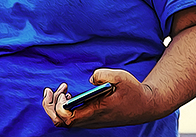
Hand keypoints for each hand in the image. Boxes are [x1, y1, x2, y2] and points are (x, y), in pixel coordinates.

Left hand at [41, 68, 162, 127]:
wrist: (145, 107)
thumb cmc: (133, 92)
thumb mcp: (121, 77)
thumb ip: (103, 74)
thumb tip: (90, 78)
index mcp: (96, 112)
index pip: (68, 118)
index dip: (59, 106)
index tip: (64, 91)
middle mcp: (91, 119)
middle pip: (60, 121)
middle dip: (50, 105)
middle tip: (52, 90)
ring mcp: (90, 121)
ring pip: (64, 121)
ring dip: (57, 105)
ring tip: (62, 89)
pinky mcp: (91, 118)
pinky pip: (71, 118)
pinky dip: (65, 106)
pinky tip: (70, 94)